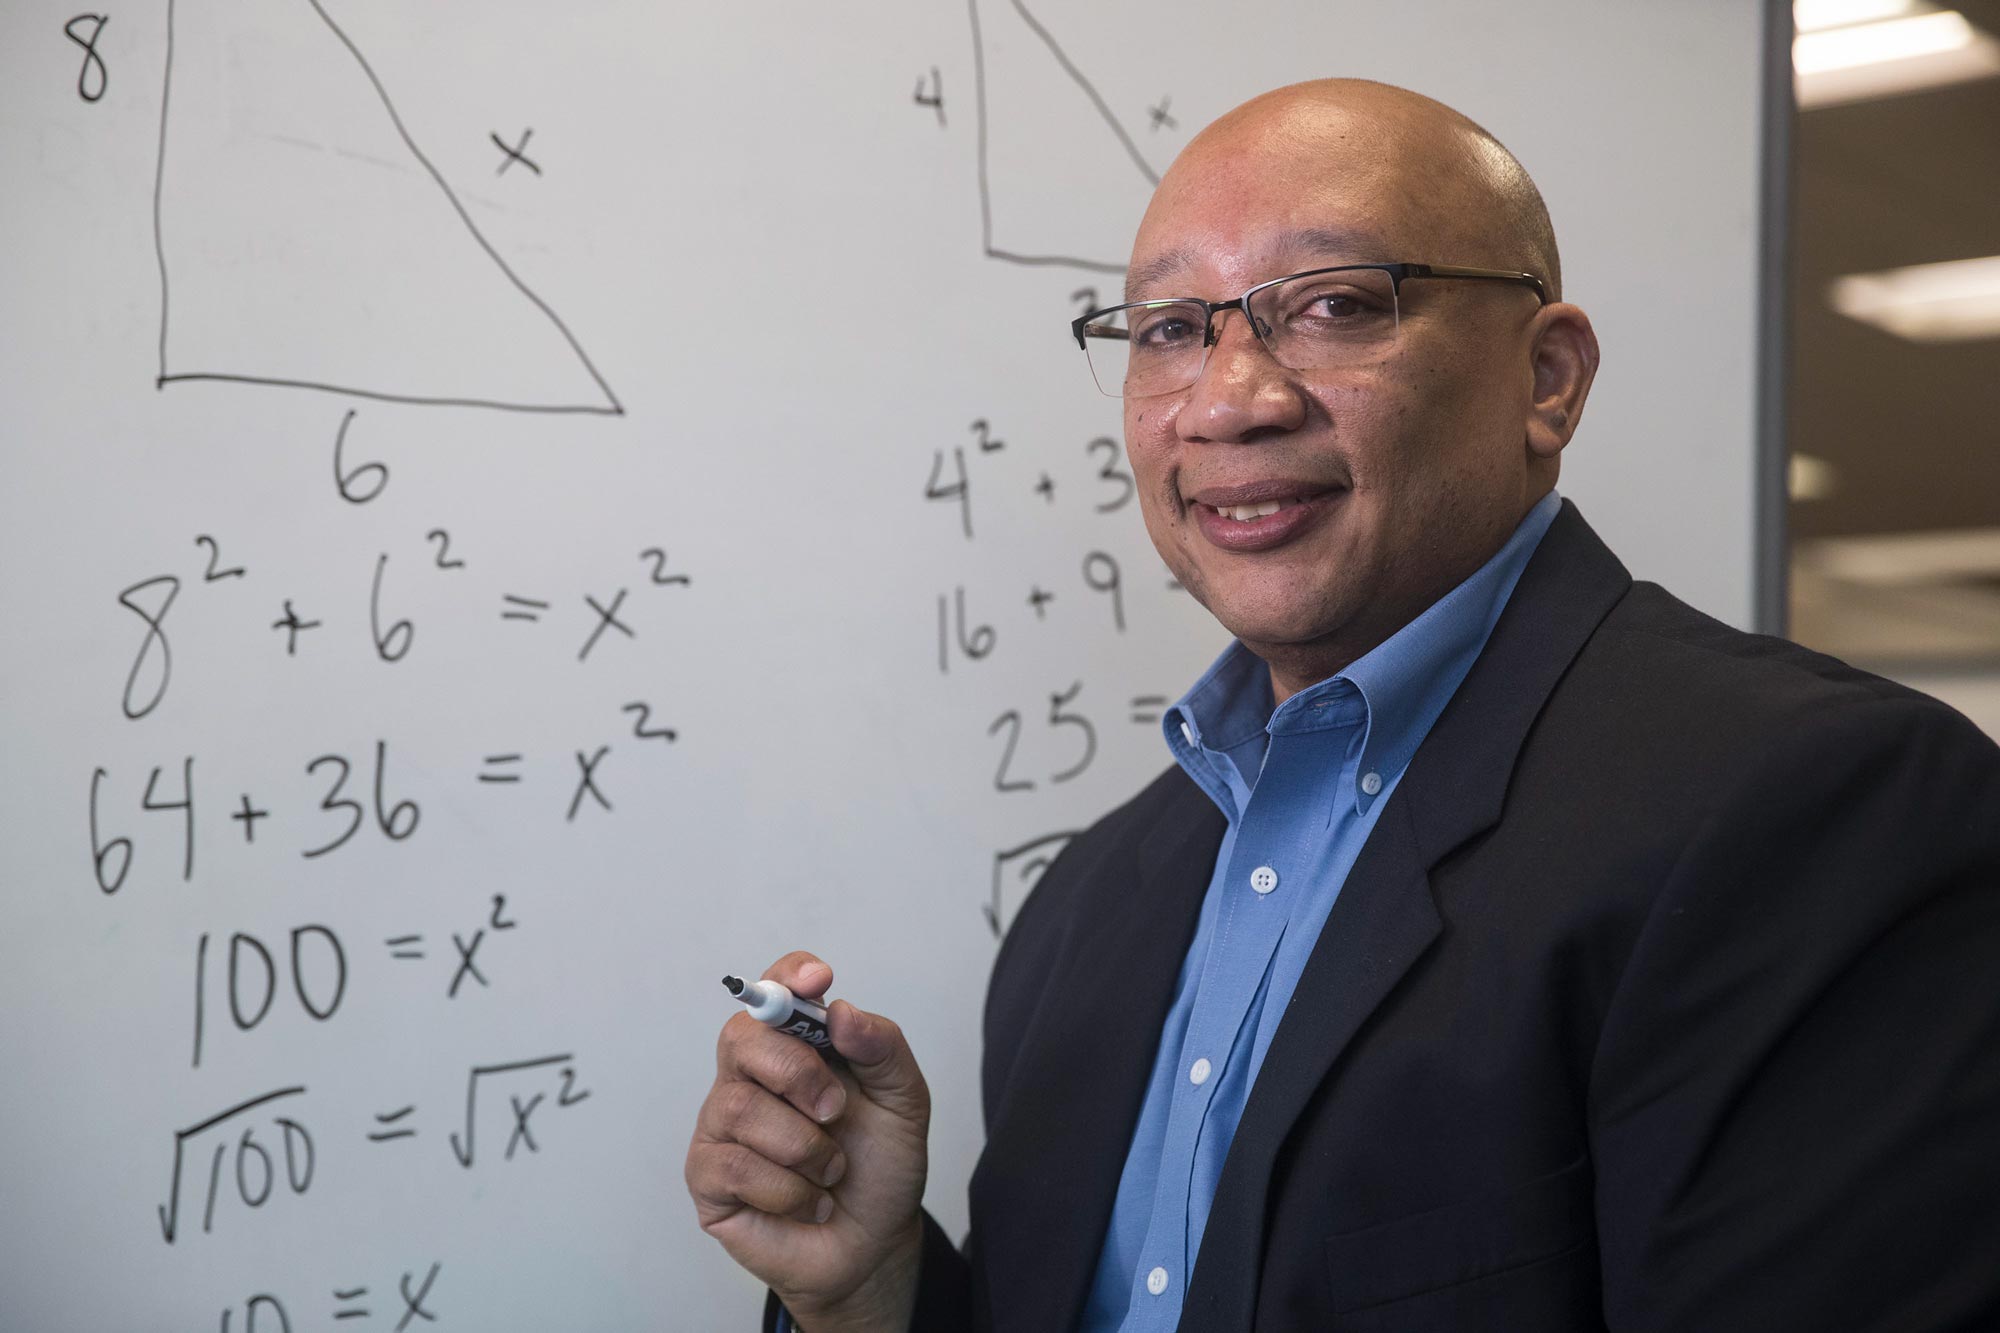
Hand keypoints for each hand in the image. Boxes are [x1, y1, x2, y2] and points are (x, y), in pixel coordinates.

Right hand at [687, 952, 928, 1331]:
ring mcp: (722, 1125)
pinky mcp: (707, 1177)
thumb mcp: (904, 1102)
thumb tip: (841, 1011)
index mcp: (795, 1047)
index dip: (787, 977)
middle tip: (837, 1110)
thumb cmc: (879, 1167)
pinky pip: (735, 1165)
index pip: (774, 991)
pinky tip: (808, 1200)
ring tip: (830, 1170)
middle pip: (742, 1037)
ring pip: (741, 1107)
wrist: (873, 1245)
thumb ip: (882, 1048)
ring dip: (806, 1147)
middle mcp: (750, 1077)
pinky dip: (789, 1188)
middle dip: (799, 1072)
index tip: (819, 981)